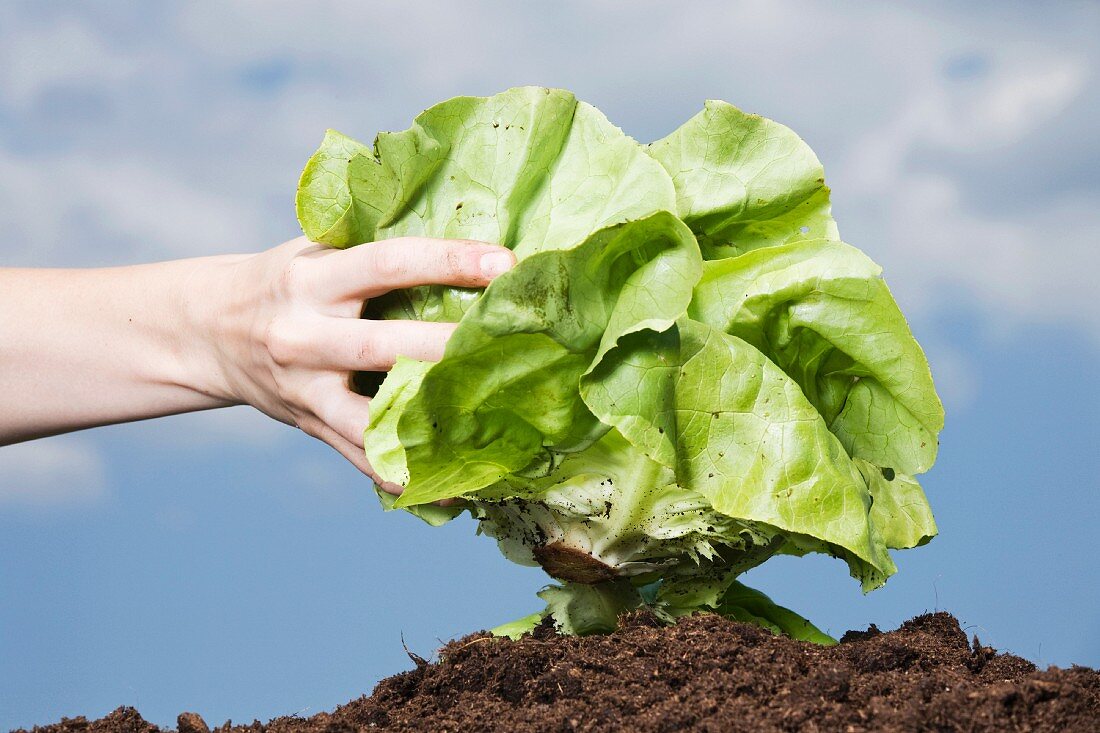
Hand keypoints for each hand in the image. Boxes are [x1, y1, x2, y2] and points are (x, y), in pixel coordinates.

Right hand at [210, 236, 514, 490]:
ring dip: (427, 423)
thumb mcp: (314, 251)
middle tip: (509, 345)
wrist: (208, 330)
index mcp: (312, 279)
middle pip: (382, 345)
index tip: (505, 263)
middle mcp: (304, 334)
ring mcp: (305, 387)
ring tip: (486, 428)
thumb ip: (372, 249)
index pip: (386, 263)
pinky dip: (401, 472)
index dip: (447, 261)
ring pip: (370, 415)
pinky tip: (447, 487)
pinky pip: (358, 455)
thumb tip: (461, 230)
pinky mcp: (310, 423)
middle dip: (446, 347)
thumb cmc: (286, 282)